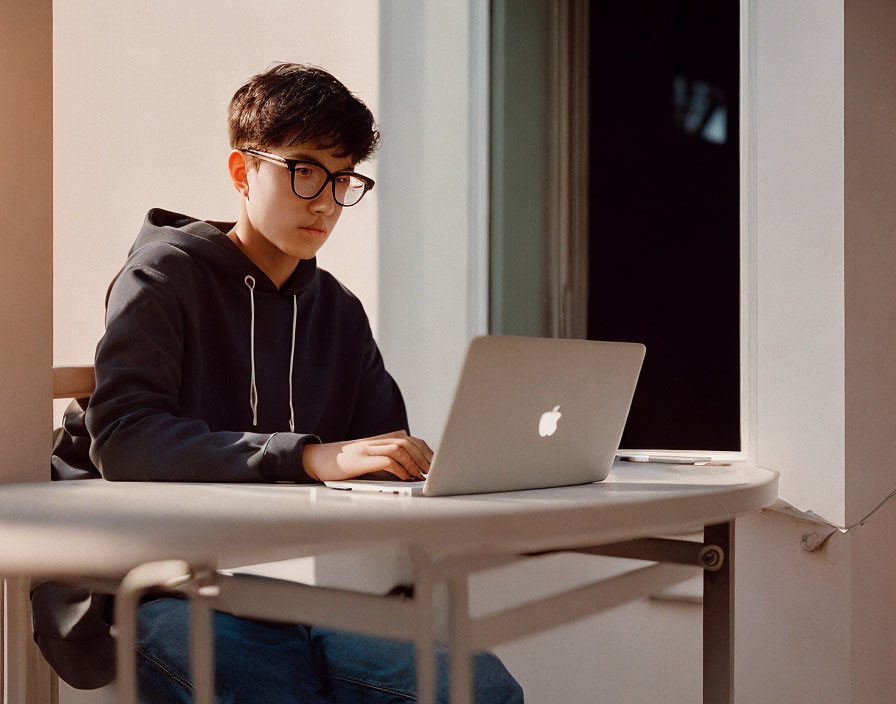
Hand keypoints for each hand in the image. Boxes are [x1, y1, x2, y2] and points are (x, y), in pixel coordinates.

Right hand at [302, 430, 433, 481]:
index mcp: (380, 440)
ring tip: (421, 475)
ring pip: (401, 448)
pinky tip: (405, 477)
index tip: (435, 465)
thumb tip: (410, 473)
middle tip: (433, 472)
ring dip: (414, 462)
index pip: (411, 440)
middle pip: (409, 442)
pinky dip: (400, 469)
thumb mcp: (368, 460)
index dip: (426, 452)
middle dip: (424, 457)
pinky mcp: (361, 459)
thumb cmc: (344, 464)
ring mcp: (368, 448)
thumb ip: (387, 461)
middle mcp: (376, 441)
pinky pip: (387, 460)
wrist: (316, 459)